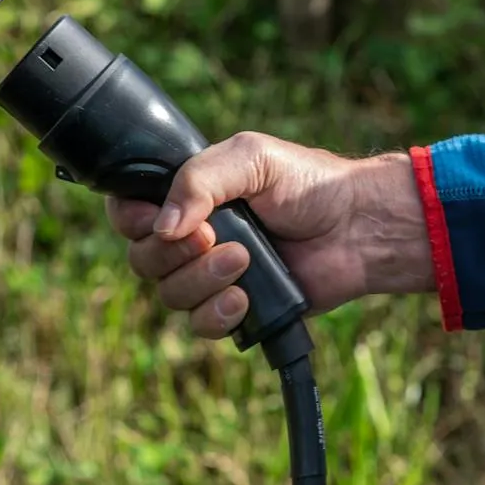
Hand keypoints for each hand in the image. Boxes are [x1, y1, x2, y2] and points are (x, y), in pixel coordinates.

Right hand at [105, 134, 434, 338]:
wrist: (358, 227)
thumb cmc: (307, 184)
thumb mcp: (249, 158)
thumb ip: (199, 180)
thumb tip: (163, 227)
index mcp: (186, 196)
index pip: (127, 213)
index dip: (132, 220)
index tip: (157, 219)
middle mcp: (191, 237)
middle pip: (143, 260)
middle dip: (174, 253)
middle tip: (215, 237)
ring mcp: (210, 276)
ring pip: (169, 295)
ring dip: (201, 281)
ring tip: (244, 261)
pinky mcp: (236, 310)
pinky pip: (200, 326)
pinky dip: (216, 315)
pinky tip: (244, 299)